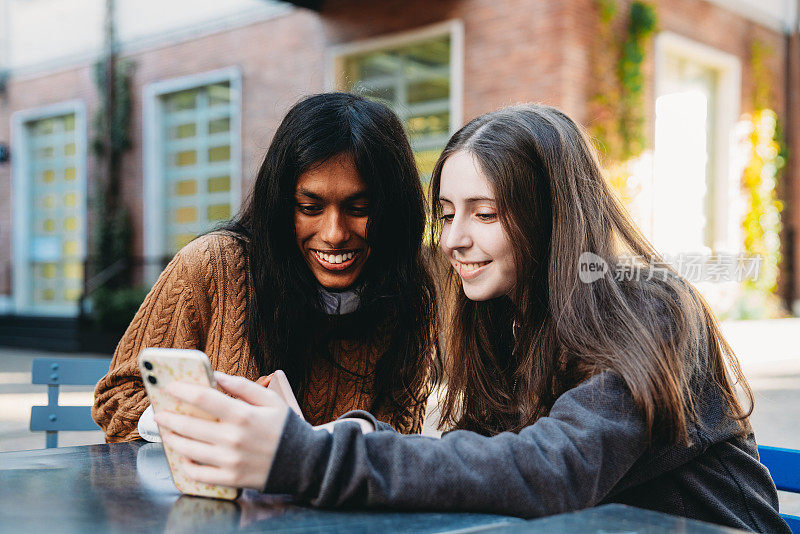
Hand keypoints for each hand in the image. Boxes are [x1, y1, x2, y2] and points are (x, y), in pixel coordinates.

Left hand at [154, 372, 289, 489]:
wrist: (305, 462)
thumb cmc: (286, 428)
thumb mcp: (271, 400)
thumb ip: (243, 386)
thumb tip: (218, 375)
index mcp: (244, 415)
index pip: (203, 399)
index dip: (182, 390)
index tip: (170, 386)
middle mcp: (234, 438)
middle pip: (190, 425)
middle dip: (169, 417)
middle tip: (160, 412)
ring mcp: (231, 461)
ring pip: (189, 450)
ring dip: (173, 439)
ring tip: (168, 432)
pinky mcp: (231, 478)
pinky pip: (199, 473)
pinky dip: (187, 465)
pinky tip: (184, 456)